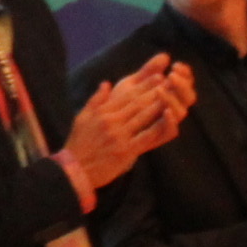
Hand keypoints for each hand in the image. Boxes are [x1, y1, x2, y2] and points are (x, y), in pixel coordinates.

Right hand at [63, 56, 188, 189]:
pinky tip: (168, 119)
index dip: (143, 85)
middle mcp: (111, 121)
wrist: (74, 170)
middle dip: (154, 90)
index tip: (158, 76)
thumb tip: (106, 84)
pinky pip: (146, 136)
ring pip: (142, 116)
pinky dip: (158, 127)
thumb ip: (95, 100)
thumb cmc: (78, 144)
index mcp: (102, 112)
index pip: (126, 95)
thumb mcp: (82, 118)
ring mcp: (119, 136)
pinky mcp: (126, 150)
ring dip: (158, 104)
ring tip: (172, 95)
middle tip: (170, 81)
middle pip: (137, 103)